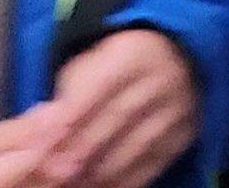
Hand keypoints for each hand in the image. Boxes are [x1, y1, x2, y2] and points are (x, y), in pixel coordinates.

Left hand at [36, 29, 195, 187]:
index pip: (101, 83)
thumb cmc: (114, 70)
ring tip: (72, 183)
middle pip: (120, 115)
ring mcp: (180, 108)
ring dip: (102, 168)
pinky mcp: (186, 133)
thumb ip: (66, 98)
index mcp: (135, 53)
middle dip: (84, 145)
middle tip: (54, 170)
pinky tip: (101, 186)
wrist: (172, 64)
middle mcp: (165, 77)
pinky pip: (156, 161)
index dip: (72, 113)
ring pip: (139, 142)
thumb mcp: (88, 70)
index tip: (46, 140)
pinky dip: (126, 179)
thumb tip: (42, 132)